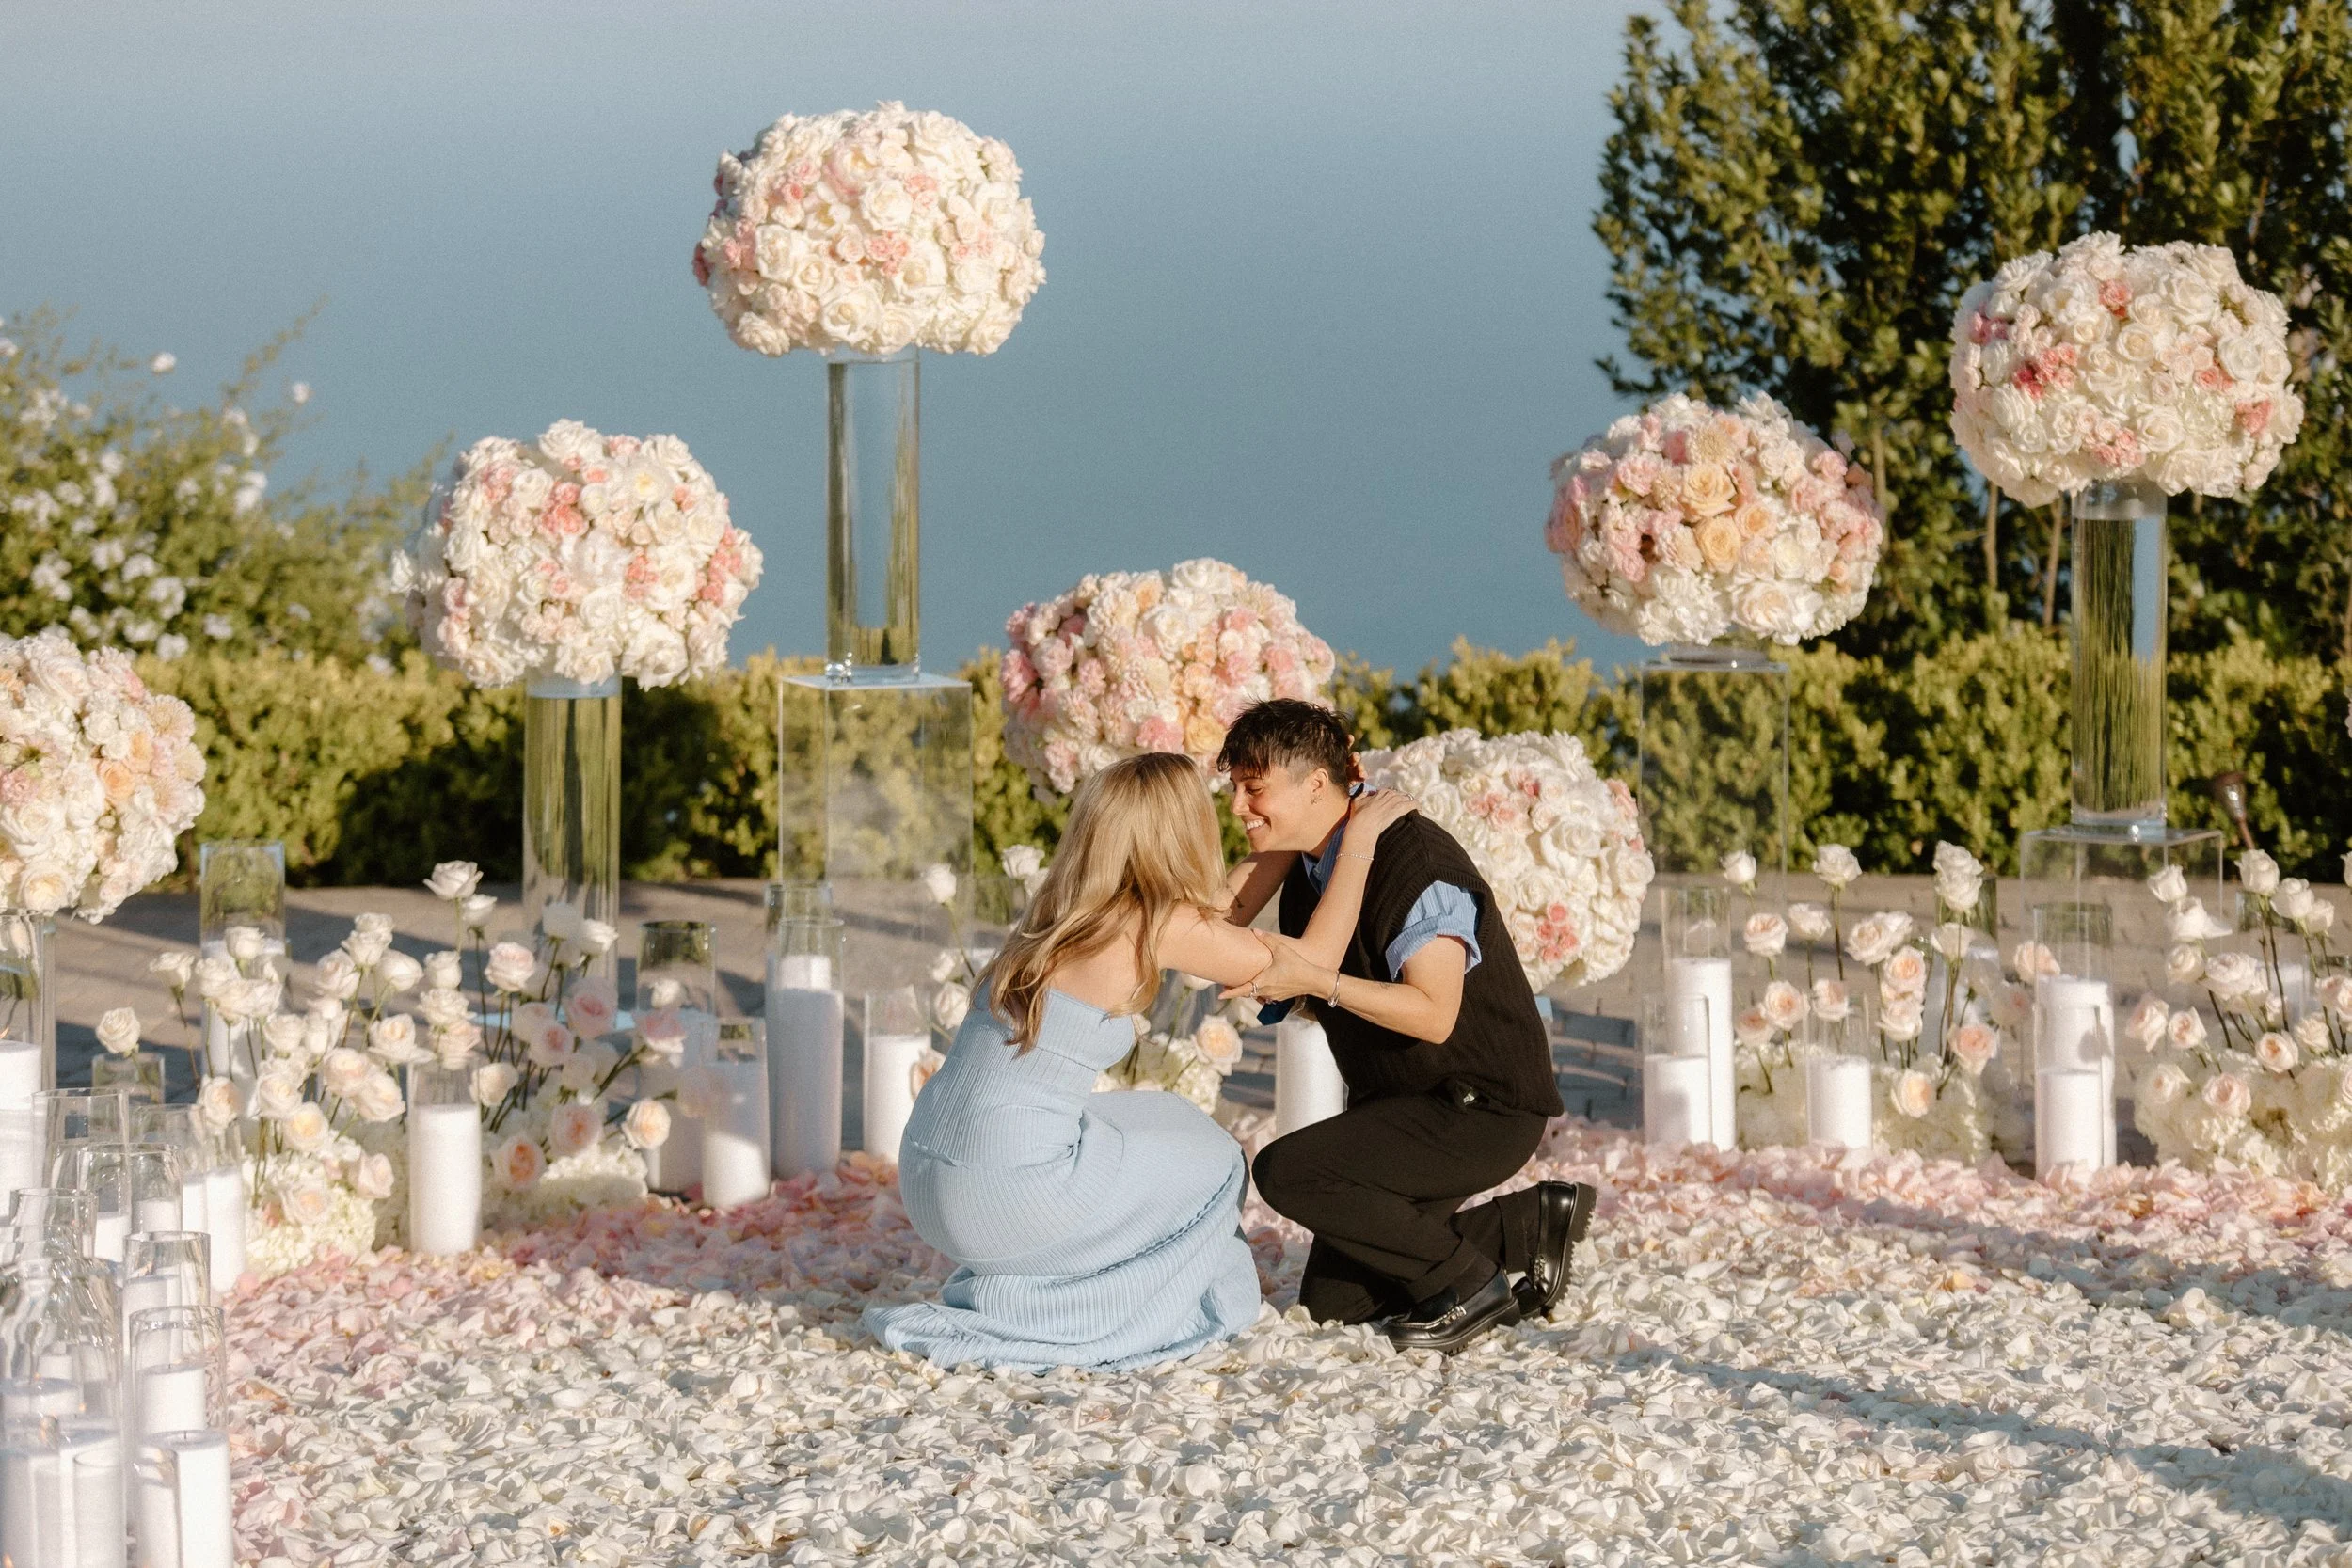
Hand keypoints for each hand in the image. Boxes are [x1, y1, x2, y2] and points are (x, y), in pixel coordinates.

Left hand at [1218, 930, 1333, 1002]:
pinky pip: (1265, 995)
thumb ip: (1267, 939)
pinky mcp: (1280, 998)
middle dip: (1236, 991)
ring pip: (1256, 994)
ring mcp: (1273, 996)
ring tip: (1242, 983)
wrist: (1313, 980)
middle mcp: (1265, 992)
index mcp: (1263, 981)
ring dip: (1249, 990)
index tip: (1219, 996)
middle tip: (1226, 986)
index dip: (1229, 994)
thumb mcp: (1281, 949)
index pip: (1242, 990)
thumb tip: (1255, 930)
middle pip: (1247, 992)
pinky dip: (1260, 990)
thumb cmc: (1297, 965)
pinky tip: (1263, 983)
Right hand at [1341, 787, 1416, 854]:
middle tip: (1402, 810)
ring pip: (1408, 799)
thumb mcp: (1356, 801)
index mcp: (1381, 792)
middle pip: (1401, 795)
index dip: (1393, 798)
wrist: (1364, 823)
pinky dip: (1418, 807)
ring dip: (1410, 805)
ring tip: (1412, 812)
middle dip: (1402, 801)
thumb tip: (1366, 794)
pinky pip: (1415, 804)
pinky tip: (1419, 812)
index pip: (1391, 792)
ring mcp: (1397, 800)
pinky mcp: (1402, 808)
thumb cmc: (1359, 814)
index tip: (1393, 805)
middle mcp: (1390, 794)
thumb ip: (1362, 795)